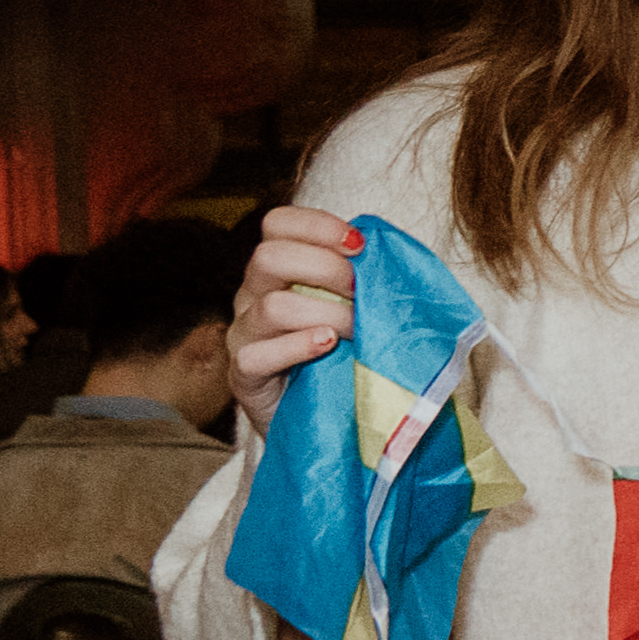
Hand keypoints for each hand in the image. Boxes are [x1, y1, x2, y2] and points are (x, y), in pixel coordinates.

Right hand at [227, 203, 356, 432]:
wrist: (321, 415)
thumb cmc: (342, 352)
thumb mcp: (353, 308)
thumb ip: (363, 279)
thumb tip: (394, 256)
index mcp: (278, 270)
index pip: (277, 224)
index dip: (317, 225)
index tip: (359, 245)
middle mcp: (252, 295)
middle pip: (268, 257)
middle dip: (326, 267)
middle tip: (362, 291)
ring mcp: (244, 334)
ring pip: (271, 307)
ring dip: (328, 314)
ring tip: (358, 329)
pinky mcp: (243, 375)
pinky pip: (257, 354)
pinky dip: (297, 346)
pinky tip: (327, 345)